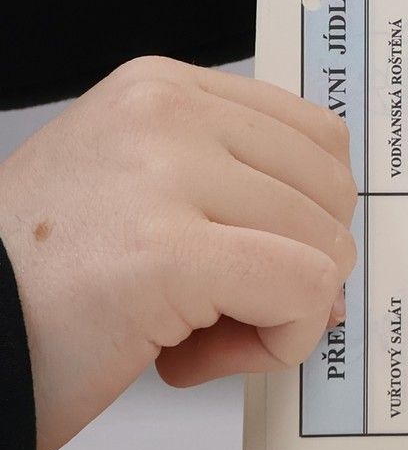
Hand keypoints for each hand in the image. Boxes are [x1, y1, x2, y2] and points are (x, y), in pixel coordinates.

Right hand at [0, 58, 356, 449]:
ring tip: (186, 339)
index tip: (250, 261)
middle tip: (212, 313)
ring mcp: (166, 175)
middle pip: (327, 189)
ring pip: (322, 243)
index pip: (313, 137)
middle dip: (295, 266)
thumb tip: (331, 252)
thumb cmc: (33, 291)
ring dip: (277, 313)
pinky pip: (301, 290)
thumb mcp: (136, 194)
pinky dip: (278, 340)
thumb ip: (228, 193)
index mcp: (160, 88)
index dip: (304, 216)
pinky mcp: (168, 253)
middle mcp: (166, 112)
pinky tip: (194, 362)